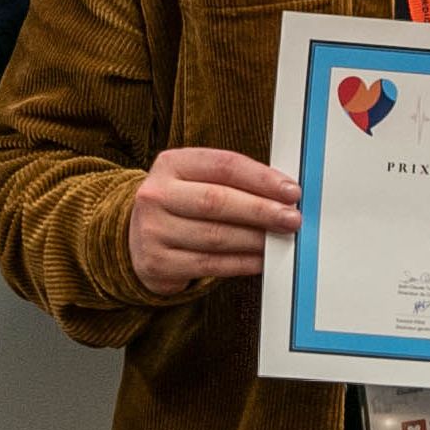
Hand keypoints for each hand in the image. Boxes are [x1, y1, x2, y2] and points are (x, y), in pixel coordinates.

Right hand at [128, 146, 301, 294]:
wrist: (138, 236)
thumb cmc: (182, 203)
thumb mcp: (199, 179)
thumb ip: (237, 181)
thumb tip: (285, 195)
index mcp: (172, 164)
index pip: (224, 166)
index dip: (262, 178)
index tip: (291, 191)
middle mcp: (156, 195)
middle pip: (217, 201)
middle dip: (261, 211)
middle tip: (291, 218)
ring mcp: (152, 231)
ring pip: (215, 236)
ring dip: (255, 240)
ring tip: (280, 239)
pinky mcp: (156, 264)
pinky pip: (208, 265)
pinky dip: (241, 263)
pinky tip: (260, 259)